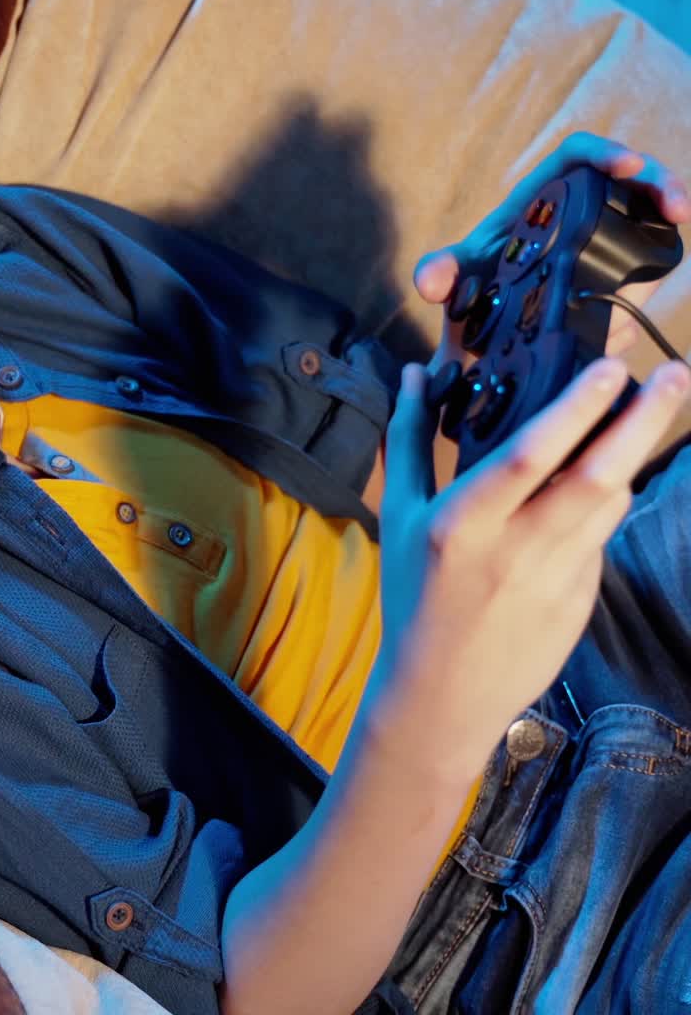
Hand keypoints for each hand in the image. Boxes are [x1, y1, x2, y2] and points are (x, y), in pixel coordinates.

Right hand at [372, 354, 690, 785]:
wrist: (441, 692)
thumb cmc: (412, 595)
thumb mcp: (398, 514)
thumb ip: (409, 439)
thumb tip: (414, 373)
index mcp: (464, 522)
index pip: (531, 454)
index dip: (575, 408)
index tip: (608, 368)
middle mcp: (517, 548)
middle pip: (597, 477)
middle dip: (642, 421)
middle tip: (674, 375)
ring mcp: (558, 579)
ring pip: (611, 504)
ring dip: (631, 454)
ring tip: (647, 411)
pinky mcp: (583, 602)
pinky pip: (600, 538)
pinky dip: (603, 504)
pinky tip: (594, 486)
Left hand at [414, 134, 690, 370]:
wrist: (475, 345)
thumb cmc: (465, 295)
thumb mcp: (449, 281)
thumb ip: (436, 273)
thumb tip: (431, 280)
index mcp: (537, 199)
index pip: (578, 155)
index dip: (606, 152)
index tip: (629, 165)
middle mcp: (573, 215)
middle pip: (630, 181)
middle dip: (662, 186)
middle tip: (679, 210)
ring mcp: (598, 246)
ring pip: (644, 228)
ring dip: (658, 243)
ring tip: (647, 279)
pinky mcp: (612, 280)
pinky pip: (640, 277)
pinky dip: (638, 296)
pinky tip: (623, 322)